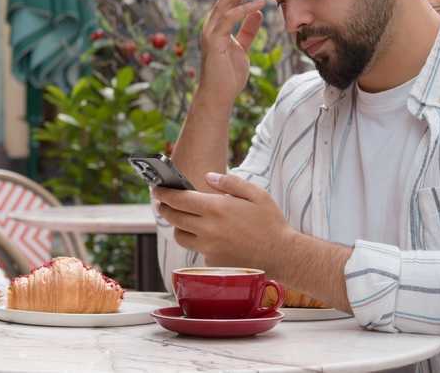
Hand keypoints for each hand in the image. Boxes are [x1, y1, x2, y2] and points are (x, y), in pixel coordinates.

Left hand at [153, 172, 292, 270]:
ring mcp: (208, 248)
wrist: (282, 255)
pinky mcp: (212, 262)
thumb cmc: (271, 222)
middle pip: (174, 217)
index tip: (157, 189)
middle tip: (162, 202)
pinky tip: (208, 236)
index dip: (164, 193)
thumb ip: (229, 183)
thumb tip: (207, 177)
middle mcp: (208, 229)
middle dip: (165, 208)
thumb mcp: (255, 194)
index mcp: (216, 208)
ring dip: (178, 227)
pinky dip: (198, 242)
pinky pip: (197, 250)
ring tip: (184, 220)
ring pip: (181, 236)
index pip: (179, 199)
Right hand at [198, 0, 267, 104]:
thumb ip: (248, 31)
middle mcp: (212, 24)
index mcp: (218, 24)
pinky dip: (244, 9)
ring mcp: (210, 31)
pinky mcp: (213, 40)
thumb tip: (257, 13)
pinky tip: (259, 3)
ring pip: (227, 1)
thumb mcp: (242, 49)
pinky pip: (229, 19)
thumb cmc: (228, 75)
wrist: (218, 96)